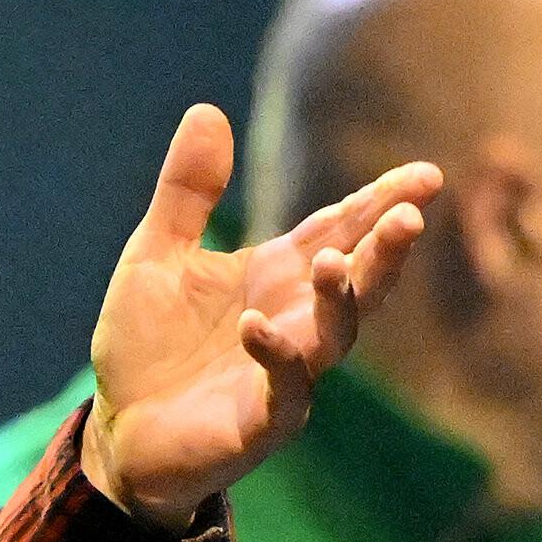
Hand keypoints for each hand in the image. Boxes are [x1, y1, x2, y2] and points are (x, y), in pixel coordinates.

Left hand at [81, 105, 438, 530]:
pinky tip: (255, 326)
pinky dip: (277, 358)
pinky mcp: (260, 421)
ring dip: (340, 297)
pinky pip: (285, 390)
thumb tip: (205, 111)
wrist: (118, 430)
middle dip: (388, 248)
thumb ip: (186, 193)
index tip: (424, 175)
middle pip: (359, 279)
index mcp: (277, 275)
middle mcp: (294, 319)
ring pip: (336, 333)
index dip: (380, 203)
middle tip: (412, 213)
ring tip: (332, 261)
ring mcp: (284, 372)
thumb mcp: (154, 257)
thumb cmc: (147, 346)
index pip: (341, 229)